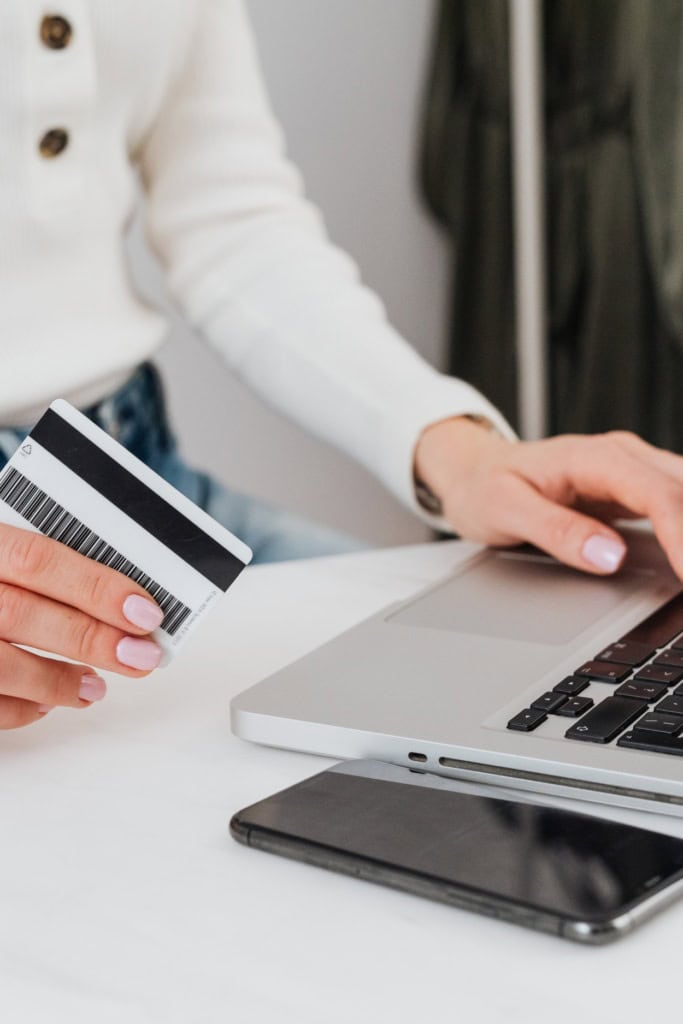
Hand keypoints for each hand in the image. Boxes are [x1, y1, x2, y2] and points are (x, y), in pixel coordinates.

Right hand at [0, 524, 163, 728]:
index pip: (38, 559)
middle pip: (23, 615)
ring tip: (97, 687)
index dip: (95, 587)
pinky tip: (46, 704)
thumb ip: (39, 563)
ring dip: (58, 681)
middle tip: (142, 656)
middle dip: (91, 640)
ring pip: (0, 666)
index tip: (144, 610)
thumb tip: (118, 595)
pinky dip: (18, 710)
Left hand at [414, 417, 682, 578]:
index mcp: (593, 458)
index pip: (658, 496)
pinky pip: (678, 504)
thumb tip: (609, 556)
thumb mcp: (505, 510)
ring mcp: (633, 470)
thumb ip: (557, 531)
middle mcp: (622, 457)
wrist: (473, 471)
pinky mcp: (635, 489)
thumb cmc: (484, 487)